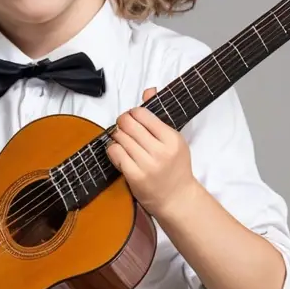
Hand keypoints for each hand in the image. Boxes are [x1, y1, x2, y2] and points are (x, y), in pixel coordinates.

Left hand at [105, 88, 197, 216]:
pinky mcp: (135, 176)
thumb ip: (158, 116)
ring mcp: (147, 164)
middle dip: (121, 123)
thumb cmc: (175, 166)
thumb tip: (148, 90)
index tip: (132, 119)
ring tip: (122, 141)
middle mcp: (160, 150)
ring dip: (116, 137)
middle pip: (128, 124)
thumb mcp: (173, 139)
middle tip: (123, 128)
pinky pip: (115, 153)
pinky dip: (113, 150)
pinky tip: (118, 152)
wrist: (177, 198)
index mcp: (171, 138)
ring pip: (119, 137)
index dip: (132, 114)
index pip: (142, 114)